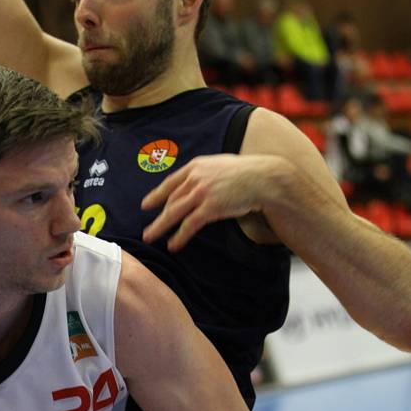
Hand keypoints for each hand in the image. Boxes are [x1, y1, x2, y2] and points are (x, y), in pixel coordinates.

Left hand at [141, 154, 272, 249]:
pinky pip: (189, 224)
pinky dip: (179, 235)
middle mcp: (194, 178)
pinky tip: (173, 244)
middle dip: (157, 216)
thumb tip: (195, 182)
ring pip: (174, 212)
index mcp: (195, 166)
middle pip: (170, 200)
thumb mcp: (219, 165)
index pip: (170, 183)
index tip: (146, 205)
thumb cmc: (245, 173)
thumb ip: (204, 173)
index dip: (156, 195)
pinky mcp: (211, 207)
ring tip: (150, 238)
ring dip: (160, 227)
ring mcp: (201, 192)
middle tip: (147, 230)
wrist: (263, 178)